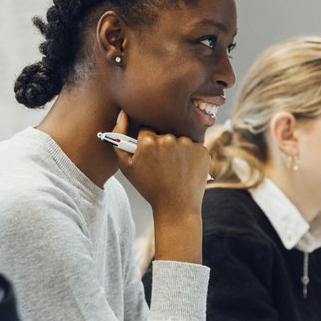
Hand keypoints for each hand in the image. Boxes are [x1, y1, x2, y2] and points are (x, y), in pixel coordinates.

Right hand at [111, 110, 207, 263]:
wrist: (176, 207)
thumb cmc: (149, 188)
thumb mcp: (126, 167)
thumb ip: (118, 139)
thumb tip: (123, 113)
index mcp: (148, 141)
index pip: (146, 132)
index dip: (147, 145)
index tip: (150, 157)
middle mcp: (168, 138)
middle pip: (163, 134)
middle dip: (162, 146)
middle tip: (163, 166)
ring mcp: (187, 144)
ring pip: (180, 140)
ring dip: (178, 150)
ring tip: (175, 169)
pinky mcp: (202, 150)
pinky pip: (194, 146)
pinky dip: (192, 155)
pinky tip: (186, 169)